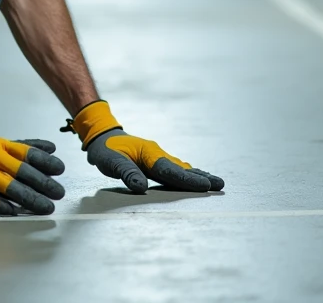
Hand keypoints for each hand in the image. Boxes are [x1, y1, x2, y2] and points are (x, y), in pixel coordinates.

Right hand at [0, 100, 65, 214]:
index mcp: (3, 145)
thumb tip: (52, 149)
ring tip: (46, 206)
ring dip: (30, 199)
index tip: (60, 170)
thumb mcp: (2, 142)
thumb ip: (26, 146)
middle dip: (44, 184)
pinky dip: (2, 207)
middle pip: (23, 172)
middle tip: (59, 193)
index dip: (46, 162)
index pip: (28, 153)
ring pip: (9, 187)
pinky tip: (15, 213)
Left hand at [64, 100, 223, 193]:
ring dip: (198, 176)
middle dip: (201, 178)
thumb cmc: (105, 150)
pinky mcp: (156, 161)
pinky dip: (188, 174)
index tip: (206, 186)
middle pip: (181, 169)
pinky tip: (197, 177)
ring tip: (216, 182)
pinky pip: (176, 168)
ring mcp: (158, 157)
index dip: (188, 180)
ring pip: (181, 168)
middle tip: (220, 185)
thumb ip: (126, 173)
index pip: (170, 170)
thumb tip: (141, 187)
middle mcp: (157, 154)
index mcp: (148, 153)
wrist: (102, 135)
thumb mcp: (110, 161)